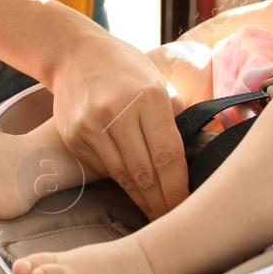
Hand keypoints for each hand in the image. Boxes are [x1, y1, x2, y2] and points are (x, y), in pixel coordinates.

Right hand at [47, 30, 186, 220]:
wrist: (75, 53)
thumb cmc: (126, 68)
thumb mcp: (158, 81)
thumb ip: (175, 115)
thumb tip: (198, 151)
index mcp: (148, 97)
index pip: (167, 155)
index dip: (178, 187)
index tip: (186, 206)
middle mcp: (118, 112)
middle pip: (144, 172)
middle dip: (161, 202)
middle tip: (173, 219)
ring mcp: (91, 125)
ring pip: (122, 176)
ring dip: (141, 199)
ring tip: (156, 214)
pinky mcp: (74, 136)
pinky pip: (103, 168)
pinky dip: (120, 181)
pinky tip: (133, 192)